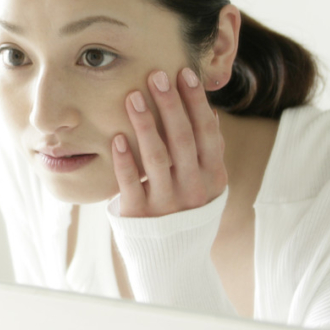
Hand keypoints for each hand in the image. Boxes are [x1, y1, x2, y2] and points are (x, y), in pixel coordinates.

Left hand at [111, 69, 226, 217]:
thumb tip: (210, 111)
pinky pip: (131, 183)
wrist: (171, 257)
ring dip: (145, 125)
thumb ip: (207, 151)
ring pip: (157, 158)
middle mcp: (193, 189)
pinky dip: (124, 160)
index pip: (206, 132)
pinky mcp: (140, 214)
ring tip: (132, 96)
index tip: (183, 73)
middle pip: (183, 140)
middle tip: (156, 76)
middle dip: (170, 105)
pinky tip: (116, 137)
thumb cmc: (187, 207)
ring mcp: (166, 203)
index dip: (196, 102)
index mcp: (212, 176)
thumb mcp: (205, 182)